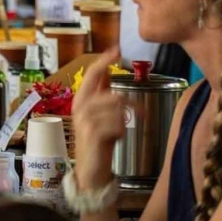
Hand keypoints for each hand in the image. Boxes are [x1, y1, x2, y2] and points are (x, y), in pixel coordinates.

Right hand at [72, 51, 126, 191]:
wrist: (90, 171)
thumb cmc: (97, 141)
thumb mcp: (101, 114)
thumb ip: (102, 93)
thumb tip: (108, 69)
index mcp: (81, 100)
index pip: (92, 73)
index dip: (104, 60)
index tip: (117, 49)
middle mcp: (80, 107)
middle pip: (106, 89)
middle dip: (126, 99)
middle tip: (141, 111)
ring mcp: (85, 120)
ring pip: (116, 107)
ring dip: (125, 120)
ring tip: (121, 133)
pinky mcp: (93, 133)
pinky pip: (118, 123)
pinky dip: (122, 131)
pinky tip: (116, 140)